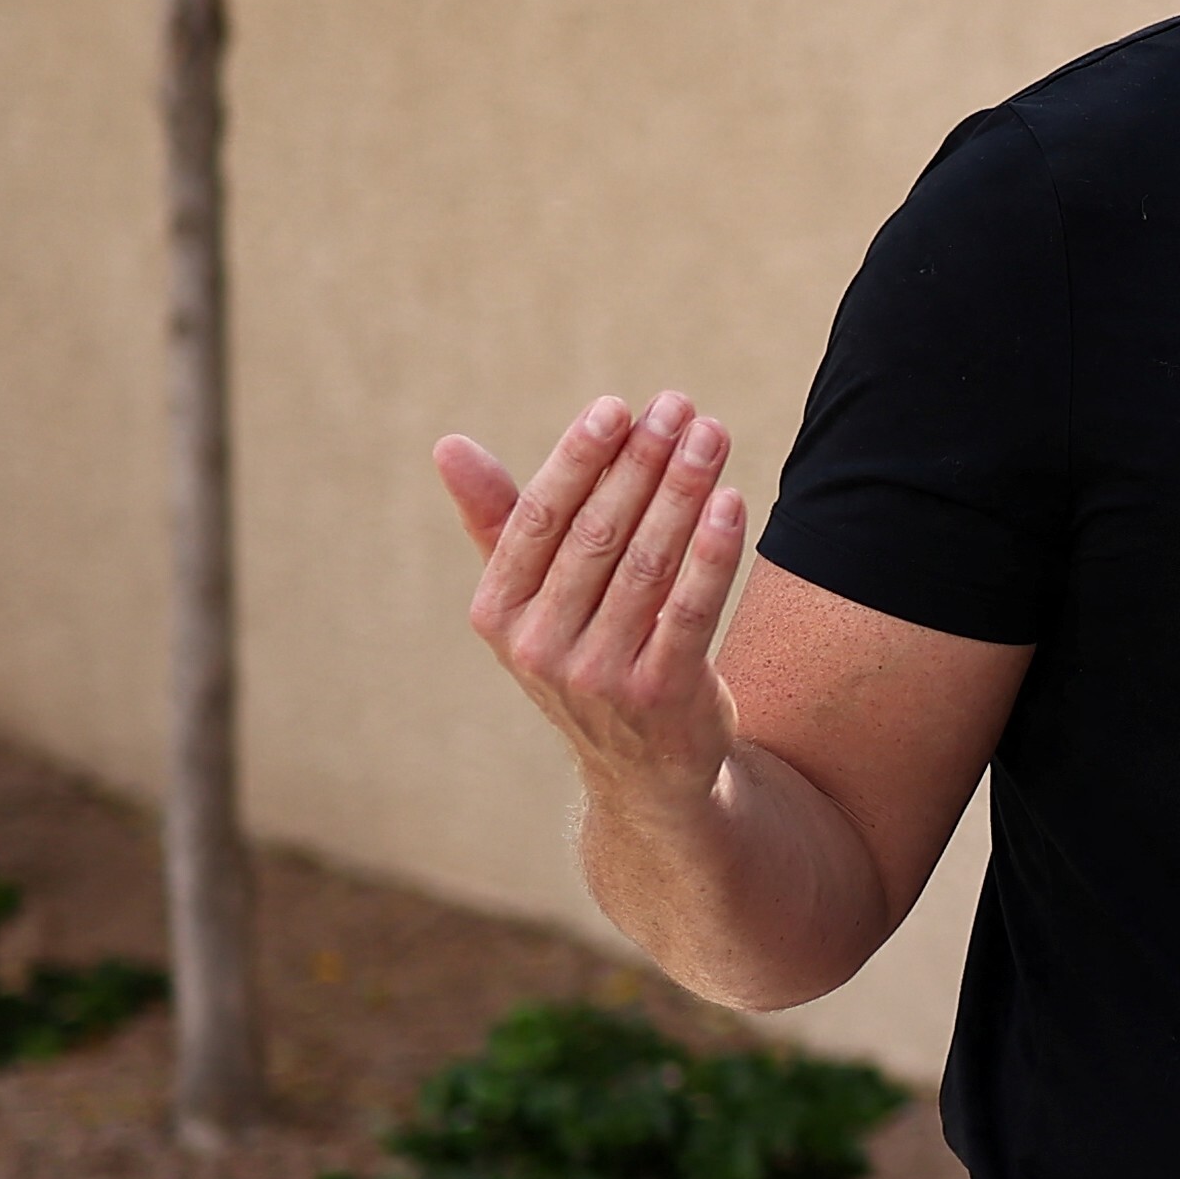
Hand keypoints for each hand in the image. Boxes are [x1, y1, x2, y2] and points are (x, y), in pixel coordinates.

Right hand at [438, 394, 752, 827]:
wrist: (645, 771)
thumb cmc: (587, 656)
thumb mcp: (533, 601)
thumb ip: (499, 522)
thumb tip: (448, 445)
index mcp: (498, 614)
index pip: (537, 519)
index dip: (577, 459)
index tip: (617, 408)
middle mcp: (540, 646)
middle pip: (598, 534)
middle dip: (641, 463)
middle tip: (680, 408)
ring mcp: (600, 674)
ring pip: (648, 563)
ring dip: (683, 491)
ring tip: (712, 436)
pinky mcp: (662, 693)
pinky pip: (692, 608)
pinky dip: (713, 551)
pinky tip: (731, 502)